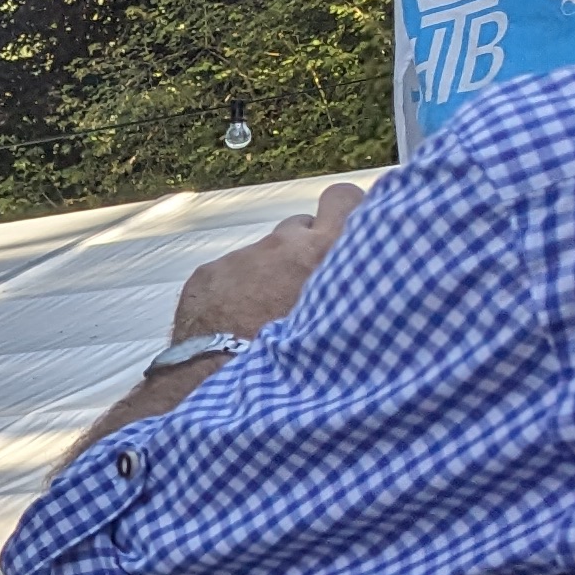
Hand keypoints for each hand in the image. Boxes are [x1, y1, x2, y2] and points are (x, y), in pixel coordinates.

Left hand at [171, 181, 362, 341]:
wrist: (231, 376)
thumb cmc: (299, 357)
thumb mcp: (345, 316)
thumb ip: (353, 283)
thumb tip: (363, 274)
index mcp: (325, 250)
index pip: (343, 198)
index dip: (342, 208)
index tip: (341, 224)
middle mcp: (285, 243)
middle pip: (298, 228)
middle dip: (300, 249)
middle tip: (301, 283)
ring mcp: (244, 256)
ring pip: (262, 256)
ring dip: (266, 275)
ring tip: (266, 314)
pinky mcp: (211, 271)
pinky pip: (228, 275)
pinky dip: (234, 292)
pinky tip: (235, 322)